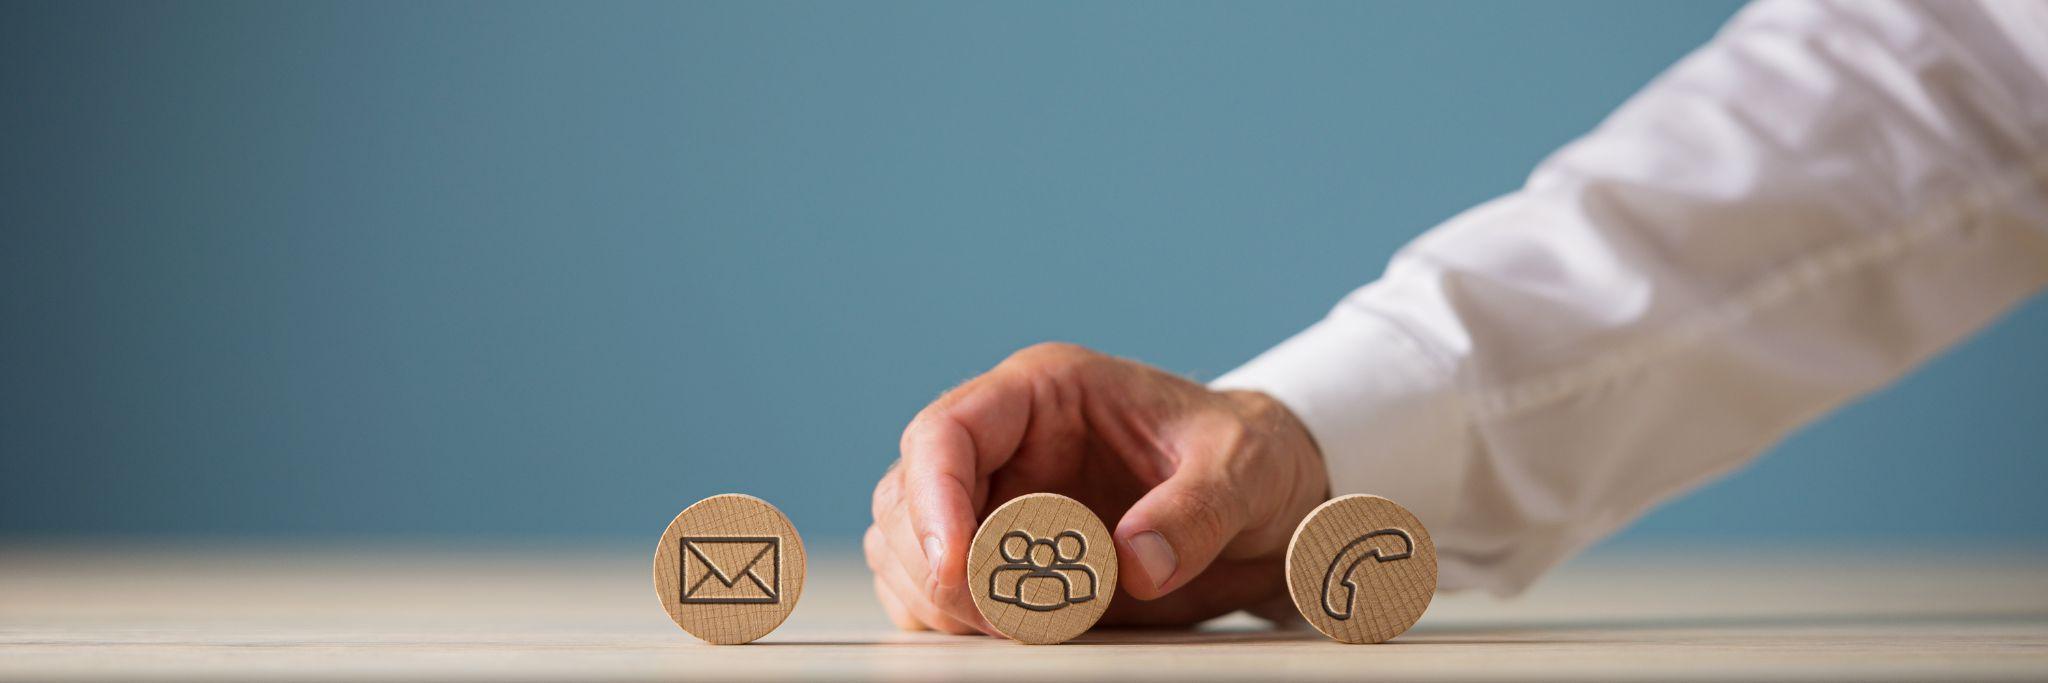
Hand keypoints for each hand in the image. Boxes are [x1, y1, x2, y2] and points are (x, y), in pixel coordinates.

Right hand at [865, 343, 1326, 633]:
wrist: (1269, 494)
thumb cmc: (1251, 455)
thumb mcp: (1245, 469)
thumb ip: (1195, 511)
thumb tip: (1135, 564)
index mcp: (1045, 393)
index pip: (947, 431)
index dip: (934, 499)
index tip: (957, 566)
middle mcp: (1004, 443)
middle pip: (908, 496)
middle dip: (937, 567)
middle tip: (1005, 620)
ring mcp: (996, 501)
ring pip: (905, 548)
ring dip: (939, 600)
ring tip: (1019, 628)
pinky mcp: (1004, 558)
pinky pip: (938, 592)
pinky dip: (950, 623)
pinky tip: (1007, 635)